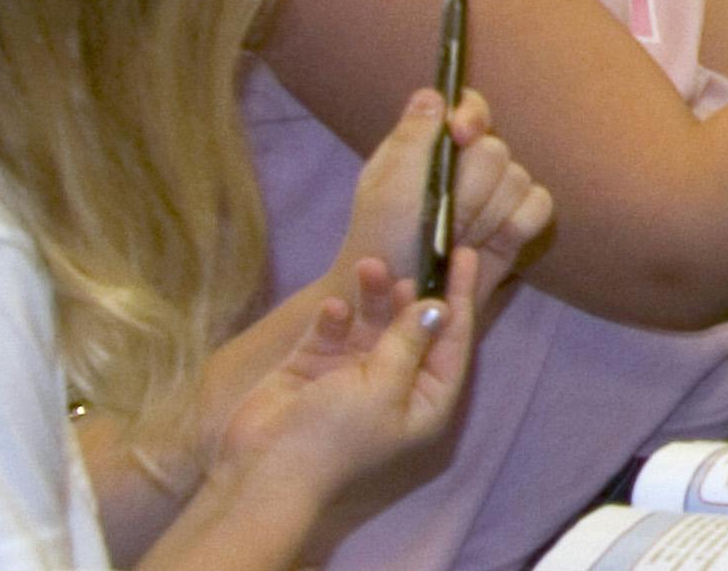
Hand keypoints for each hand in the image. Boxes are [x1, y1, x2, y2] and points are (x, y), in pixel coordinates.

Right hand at [199, 248, 485, 541]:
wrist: (263, 472)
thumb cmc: (336, 435)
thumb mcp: (384, 387)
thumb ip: (409, 342)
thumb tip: (438, 306)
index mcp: (424, 401)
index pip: (451, 340)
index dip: (459, 297)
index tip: (464, 254)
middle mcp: (393, 386)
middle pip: (411, 328)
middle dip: (412, 293)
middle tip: (414, 256)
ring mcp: (350, 376)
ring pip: (370, 324)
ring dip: (373, 296)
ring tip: (370, 266)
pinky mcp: (313, 368)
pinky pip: (332, 333)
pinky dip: (335, 318)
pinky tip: (333, 308)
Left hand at [332, 89, 550, 315]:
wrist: (399, 305)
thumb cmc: (381, 245)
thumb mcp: (385, 189)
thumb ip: (412, 140)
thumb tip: (434, 93)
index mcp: (430, 147)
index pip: (468, 107)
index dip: (472, 116)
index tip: (461, 136)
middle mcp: (465, 165)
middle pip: (495, 151)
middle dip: (470, 190)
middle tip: (443, 220)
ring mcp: (493, 195)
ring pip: (518, 180)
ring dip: (487, 214)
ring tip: (458, 239)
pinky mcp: (515, 224)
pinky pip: (540, 205)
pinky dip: (519, 223)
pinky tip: (493, 240)